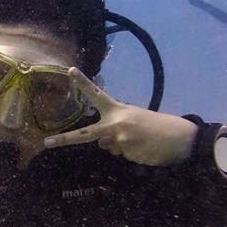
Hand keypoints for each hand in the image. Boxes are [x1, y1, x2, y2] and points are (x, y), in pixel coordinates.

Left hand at [43, 67, 197, 165]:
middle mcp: (116, 124)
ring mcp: (121, 140)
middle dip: (65, 139)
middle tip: (47, 142)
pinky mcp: (128, 154)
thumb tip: (102, 144)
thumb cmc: (155, 126)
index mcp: (117, 110)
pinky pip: (123, 156)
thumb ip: (114, 127)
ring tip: (141, 140)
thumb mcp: (134, 118)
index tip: (69, 70)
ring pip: (110, 148)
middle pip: (85, 134)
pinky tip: (145, 149)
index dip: (83, 83)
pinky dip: (132, 154)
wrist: (179, 138)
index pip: (97, 94)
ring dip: (122, 147)